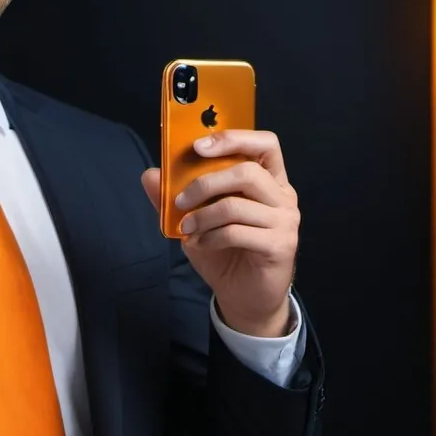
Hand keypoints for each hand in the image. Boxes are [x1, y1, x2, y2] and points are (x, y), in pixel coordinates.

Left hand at [141, 129, 298, 336]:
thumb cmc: (224, 251)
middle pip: (247, 171)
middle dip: (206, 183)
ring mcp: (285, 220)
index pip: (264, 144)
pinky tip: (199, 244)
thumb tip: (150, 175)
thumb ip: (173, 197)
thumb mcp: (194, 221)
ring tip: (187, 228)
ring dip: (203, 215)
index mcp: (268, 180)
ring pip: (237, 204)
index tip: (198, 146)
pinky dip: (211, 237)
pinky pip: (238, 232)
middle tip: (180, 200)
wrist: (244, 296)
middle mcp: (282, 196)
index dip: (232, 138)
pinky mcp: (281, 245)